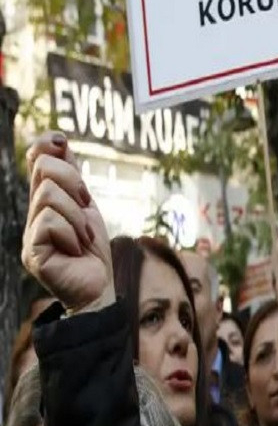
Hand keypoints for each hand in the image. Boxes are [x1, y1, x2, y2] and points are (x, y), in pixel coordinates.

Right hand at [21, 133, 113, 314]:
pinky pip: (50, 221)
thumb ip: (73, 179)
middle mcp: (33, 214)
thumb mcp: (86, 207)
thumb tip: (58, 139)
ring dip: (77, 216)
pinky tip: (74, 249)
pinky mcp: (31, 252)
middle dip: (74, 183)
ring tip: (82, 237)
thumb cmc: (92, 250)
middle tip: (86, 207)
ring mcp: (28, 233)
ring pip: (49, 196)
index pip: (38, 161)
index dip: (46, 146)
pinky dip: (71, 233)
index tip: (60, 140)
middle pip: (45, 170)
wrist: (99, 285)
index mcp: (45, 201)